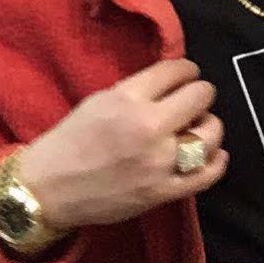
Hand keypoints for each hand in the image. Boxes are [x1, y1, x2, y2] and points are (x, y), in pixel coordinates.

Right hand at [17, 59, 227, 231]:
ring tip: (197, 127)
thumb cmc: (74, 139)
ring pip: (209, 134)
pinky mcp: (161, 192)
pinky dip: (217, 162)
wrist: (47, 189)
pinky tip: (215, 154)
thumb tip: (177, 81)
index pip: (177, 70)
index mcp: (129, 100)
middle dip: (200, 93)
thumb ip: (141, 89)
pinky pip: (205, 176)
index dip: (187, 70)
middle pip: (201, 96)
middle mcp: (147, 128)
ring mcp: (157, 163)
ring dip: (208, 126)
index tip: (186, 76)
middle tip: (193, 100)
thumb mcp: (103, 98)